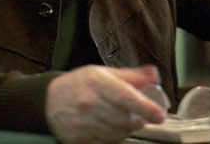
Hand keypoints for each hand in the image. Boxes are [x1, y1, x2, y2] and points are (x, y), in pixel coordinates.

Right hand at [45, 65, 165, 143]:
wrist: (50, 99)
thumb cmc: (81, 84)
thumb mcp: (105, 73)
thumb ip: (132, 75)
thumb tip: (154, 76)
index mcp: (98, 82)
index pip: (126, 97)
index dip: (146, 107)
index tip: (159, 115)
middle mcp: (89, 103)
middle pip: (124, 119)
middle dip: (137, 120)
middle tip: (139, 116)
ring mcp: (82, 123)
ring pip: (116, 134)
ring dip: (125, 130)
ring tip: (122, 120)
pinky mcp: (77, 139)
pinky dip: (112, 138)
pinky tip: (109, 128)